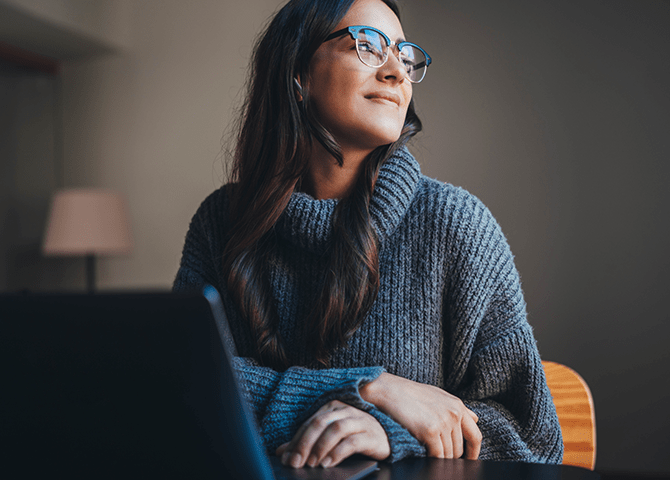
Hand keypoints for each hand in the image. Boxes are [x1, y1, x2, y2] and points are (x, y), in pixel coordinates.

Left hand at [276, 400, 389, 467]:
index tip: (286, 457)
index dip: (295, 440)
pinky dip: (338, 453)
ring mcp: (359, 421)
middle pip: (320, 423)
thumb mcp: (329, 437)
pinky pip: (352, 442)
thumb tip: (282, 452)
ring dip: (321, 447)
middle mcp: (345, 411)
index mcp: (333, 407)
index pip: (309, 422)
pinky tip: (328, 463)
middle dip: (305, 444)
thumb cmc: (354, 436)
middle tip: (296, 462)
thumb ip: (307, 443)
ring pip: (336, 429)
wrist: (386, 437)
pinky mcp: (371, 435)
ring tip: (312, 463)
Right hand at [359, 373, 481, 458]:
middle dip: (452, 457)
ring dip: (440, 459)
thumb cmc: (411, 393)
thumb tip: (475, 418)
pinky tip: (424, 456)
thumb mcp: (438, 395)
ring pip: (449, 454)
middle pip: (460, 448)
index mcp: (457, 405)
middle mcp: (453, 413)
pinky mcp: (429, 431)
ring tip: (429, 456)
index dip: (473, 452)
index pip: (475, 436)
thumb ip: (457, 408)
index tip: (468, 459)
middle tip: (441, 459)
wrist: (389, 390)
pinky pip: (437, 455)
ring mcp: (442, 422)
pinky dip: (432, 460)